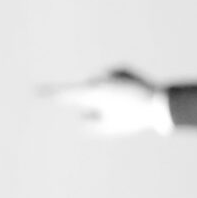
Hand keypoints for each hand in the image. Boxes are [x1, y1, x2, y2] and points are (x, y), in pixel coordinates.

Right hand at [39, 69, 172, 136]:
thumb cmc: (133, 118)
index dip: (51, 93)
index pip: (67, 93)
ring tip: (125, 105)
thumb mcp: (109, 128)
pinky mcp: (121, 69)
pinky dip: (116, 88)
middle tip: (112, 112)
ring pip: (99, 86)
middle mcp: (100, 79)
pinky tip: (130, 95)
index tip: (37, 91)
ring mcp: (111, 72)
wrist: (159, 103)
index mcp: (95, 94)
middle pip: (86, 92)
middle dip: (91, 101)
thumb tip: (81, 118)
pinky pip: (112, 80)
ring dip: (105, 95)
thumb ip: (90, 125)